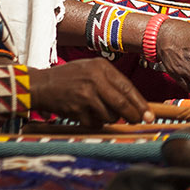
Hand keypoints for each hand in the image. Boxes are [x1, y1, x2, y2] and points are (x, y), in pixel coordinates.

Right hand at [29, 59, 151, 125]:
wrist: (41, 85)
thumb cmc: (69, 77)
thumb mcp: (91, 69)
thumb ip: (111, 82)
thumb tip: (134, 102)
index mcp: (101, 67)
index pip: (127, 87)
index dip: (140, 103)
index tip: (148, 114)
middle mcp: (94, 79)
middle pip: (121, 103)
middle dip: (133, 115)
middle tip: (138, 121)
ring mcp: (85, 95)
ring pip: (110, 115)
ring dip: (110, 118)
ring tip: (100, 111)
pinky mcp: (76, 109)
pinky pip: (95, 123)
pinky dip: (95, 123)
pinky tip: (87, 114)